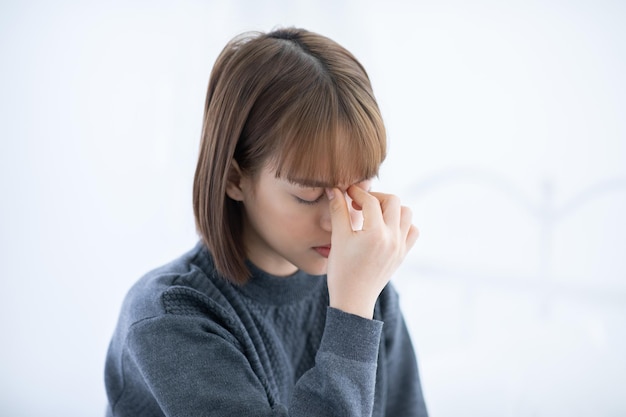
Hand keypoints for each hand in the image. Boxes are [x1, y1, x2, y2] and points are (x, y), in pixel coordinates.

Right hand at [325, 186, 418, 318]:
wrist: (353, 300)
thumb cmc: (342, 271)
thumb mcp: (338, 239)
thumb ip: (338, 211)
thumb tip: (334, 188)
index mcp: (376, 233)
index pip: (370, 201)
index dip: (356, 193)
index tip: (346, 192)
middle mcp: (393, 238)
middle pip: (393, 201)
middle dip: (375, 197)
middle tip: (359, 204)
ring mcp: (401, 247)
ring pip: (406, 213)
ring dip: (391, 208)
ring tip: (373, 214)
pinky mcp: (403, 254)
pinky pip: (412, 230)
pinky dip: (402, 224)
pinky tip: (385, 228)